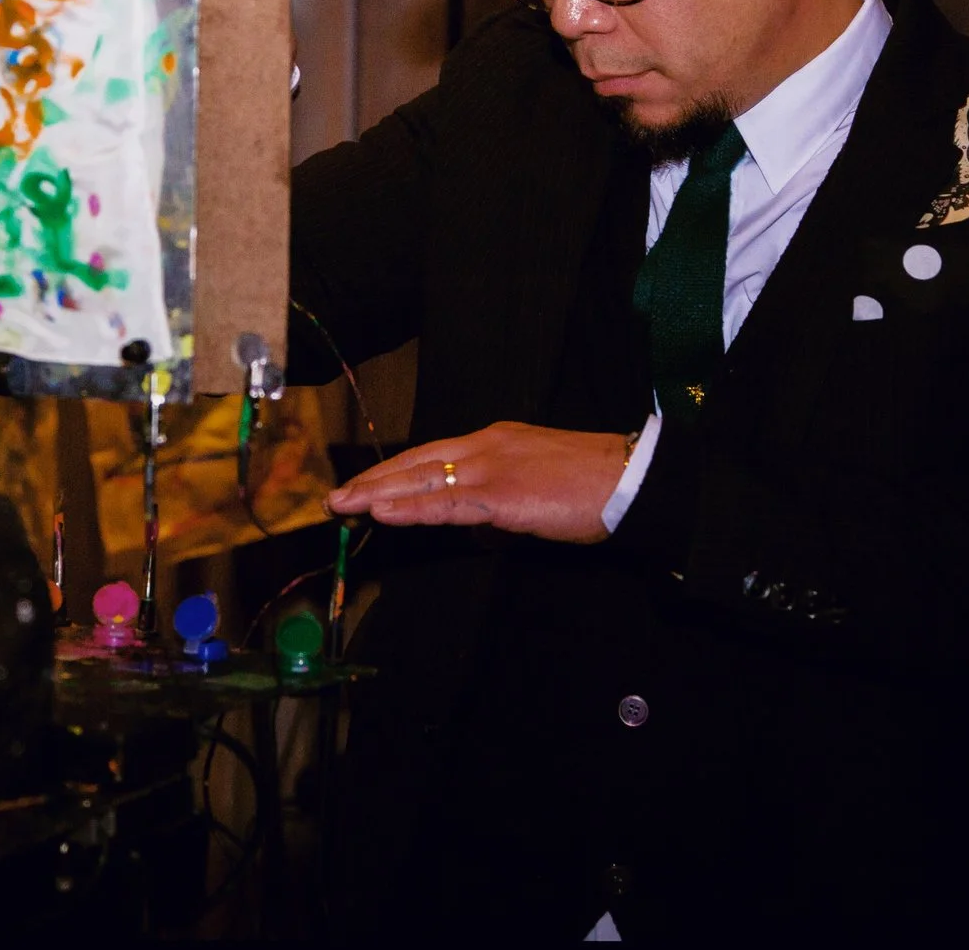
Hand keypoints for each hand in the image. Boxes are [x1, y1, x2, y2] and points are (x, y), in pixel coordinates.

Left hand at [325, 422, 627, 543]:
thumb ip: (500, 503)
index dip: (395, 471)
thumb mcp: (537, 487)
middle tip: (337, 497)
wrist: (631, 481)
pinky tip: (380, 512)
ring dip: (376, 493)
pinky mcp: (500, 495)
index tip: (365, 485)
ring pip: (421, 479)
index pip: (432, 455)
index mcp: (495, 441)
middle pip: (416, 462)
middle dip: (374, 480)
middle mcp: (486, 446)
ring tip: (342, 505)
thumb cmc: (593, 487)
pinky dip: (408, 508)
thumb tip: (473, 528)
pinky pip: (444, 504)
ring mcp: (491, 468)